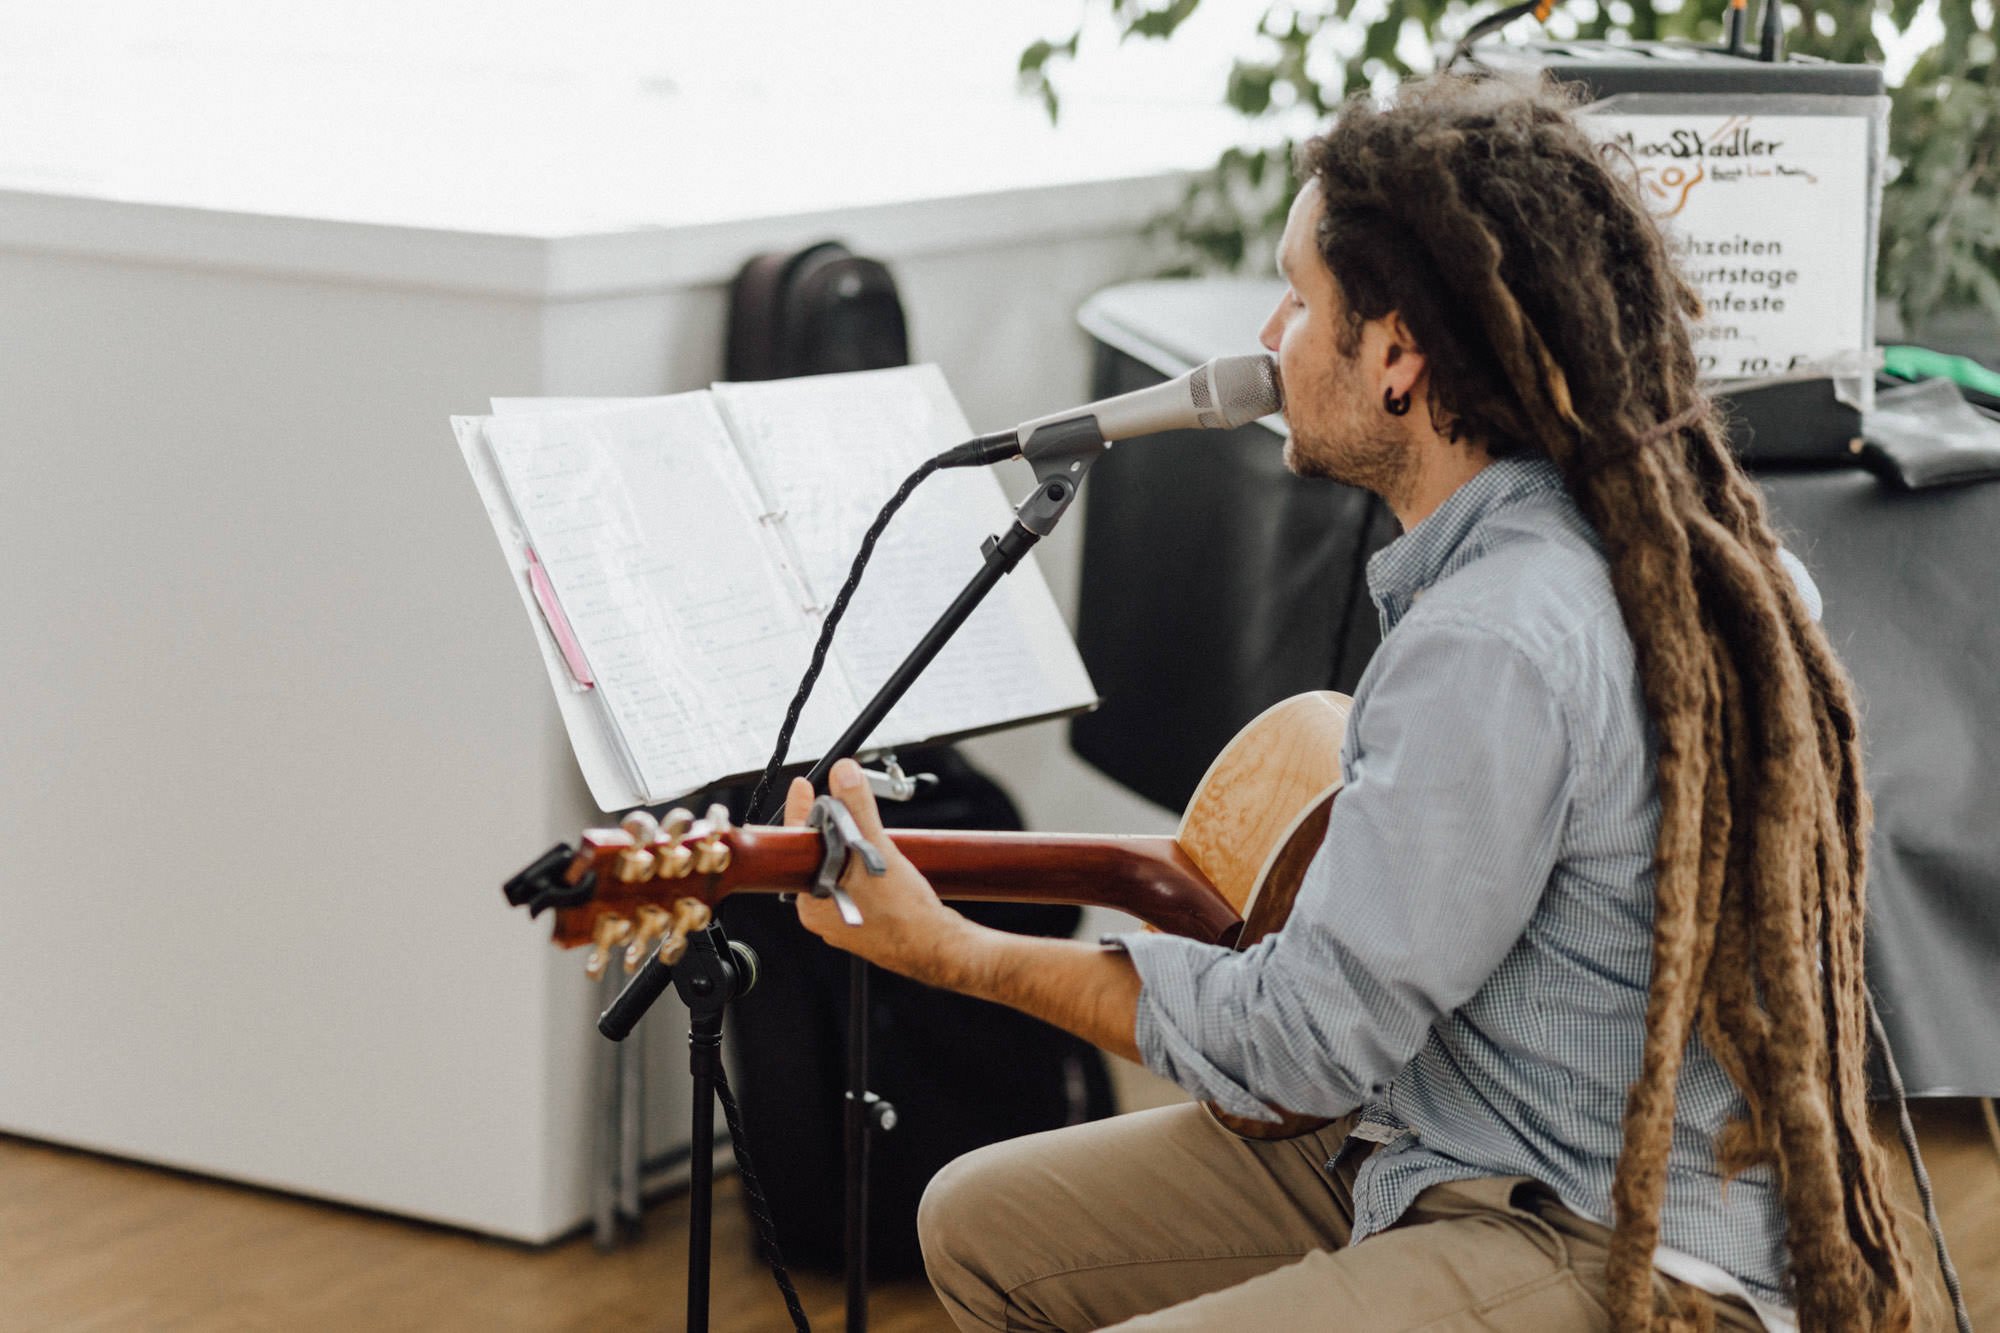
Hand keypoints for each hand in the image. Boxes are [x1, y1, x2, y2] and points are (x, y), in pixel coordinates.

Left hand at [783, 759, 977, 986]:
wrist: (938, 948)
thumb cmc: (904, 914)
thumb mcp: (876, 850)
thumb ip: (857, 808)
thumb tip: (843, 774)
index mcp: (811, 899)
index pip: (799, 843)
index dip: (801, 810)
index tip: (803, 786)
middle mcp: (821, 913)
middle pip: (818, 856)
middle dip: (833, 830)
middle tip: (843, 808)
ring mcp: (842, 920)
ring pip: (839, 871)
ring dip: (852, 850)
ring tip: (872, 839)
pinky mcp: (863, 924)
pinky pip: (855, 887)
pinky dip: (865, 870)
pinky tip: (884, 867)